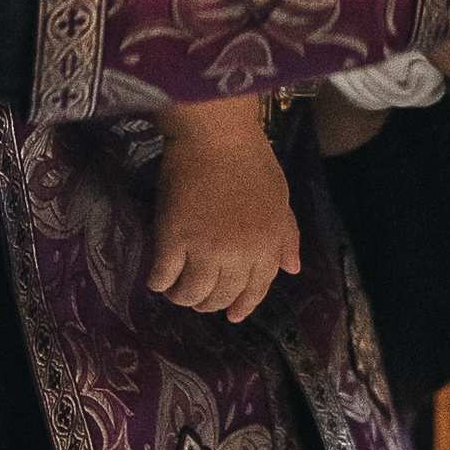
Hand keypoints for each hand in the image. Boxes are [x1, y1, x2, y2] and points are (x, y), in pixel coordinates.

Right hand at [147, 112, 300, 320]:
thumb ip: (286, 236)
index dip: (242, 305)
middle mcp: (239, 254)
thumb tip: (293, 269)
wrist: (216, 134)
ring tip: (174, 289)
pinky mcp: (173, 238)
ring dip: (181, 296)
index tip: (231, 315)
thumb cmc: (250, 159)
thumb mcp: (279, 198)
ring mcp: (205, 248)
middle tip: (195, 295)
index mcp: (268, 245)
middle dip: (208, 302)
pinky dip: (158, 282)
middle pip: (221, 296)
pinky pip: (163, 276)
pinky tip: (156, 278)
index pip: (256, 290)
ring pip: (191, 293)